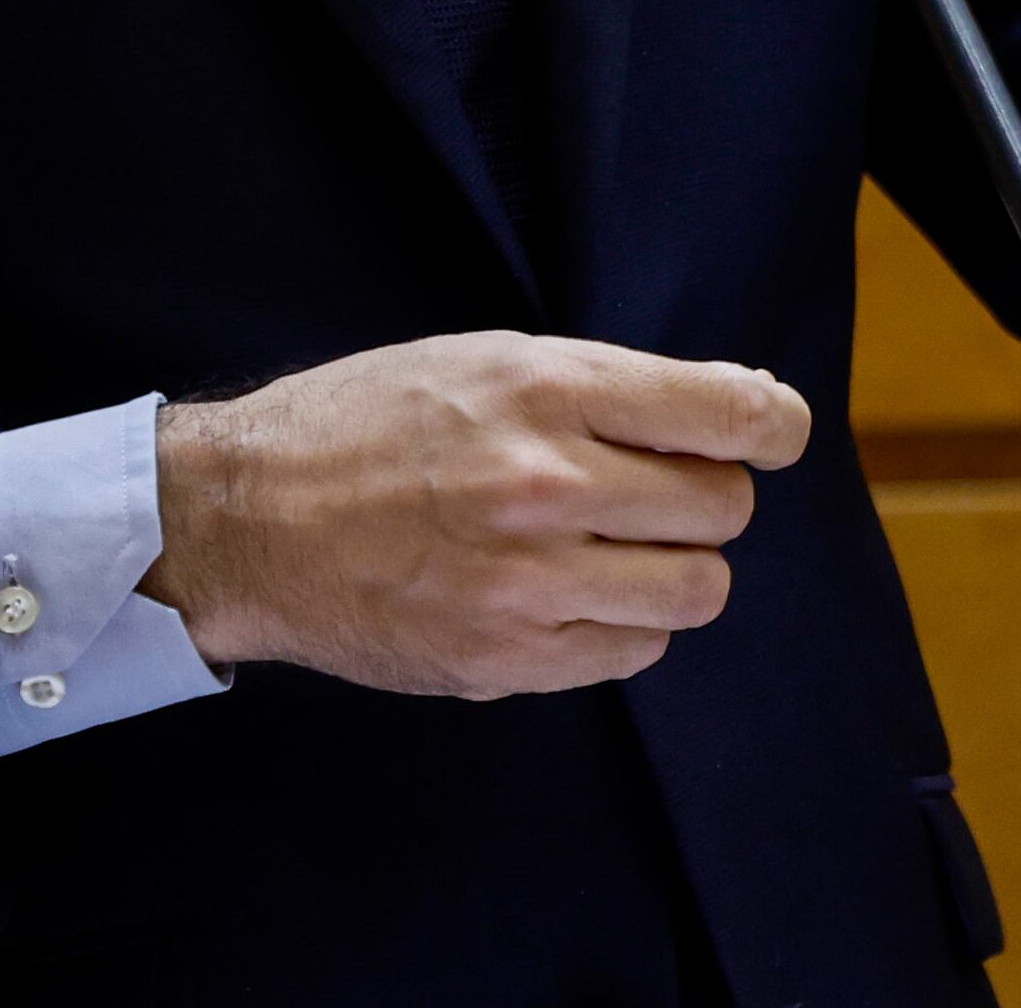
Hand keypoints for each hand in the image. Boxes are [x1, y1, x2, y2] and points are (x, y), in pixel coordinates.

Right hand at [147, 333, 812, 699]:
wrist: (247, 518)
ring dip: (674, 569)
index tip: (771, 433)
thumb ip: (606, 387)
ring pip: (695, 591)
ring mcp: (528, 583)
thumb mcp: (489, 361)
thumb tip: (735, 412)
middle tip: (654, 491)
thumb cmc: (368, 424)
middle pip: (724, 508)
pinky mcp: (505, 660)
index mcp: (549, 391)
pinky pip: (632, 654)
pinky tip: (570, 595)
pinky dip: (621, 626)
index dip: (772, 426)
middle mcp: (548, 485)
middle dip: (706, 497)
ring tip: (618, 549)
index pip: (731, 414)